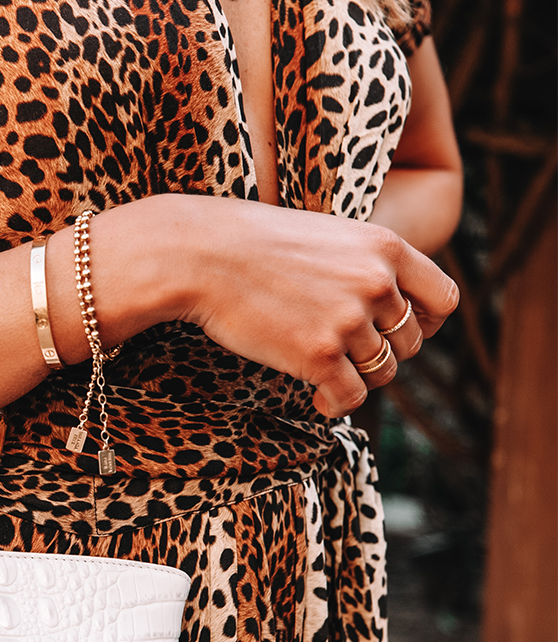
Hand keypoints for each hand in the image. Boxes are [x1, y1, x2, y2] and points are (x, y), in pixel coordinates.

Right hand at [160, 198, 457, 417]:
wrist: (198, 254)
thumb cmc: (251, 243)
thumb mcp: (326, 236)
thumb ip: (364, 266)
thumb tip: (387, 310)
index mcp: (385, 247)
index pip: (443, 299)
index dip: (425, 323)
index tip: (395, 330)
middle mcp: (376, 282)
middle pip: (410, 342)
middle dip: (381, 353)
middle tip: (344, 352)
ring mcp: (349, 320)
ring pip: (382, 372)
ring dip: (357, 378)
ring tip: (325, 370)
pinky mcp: (319, 354)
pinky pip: (351, 397)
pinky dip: (337, 405)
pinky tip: (317, 398)